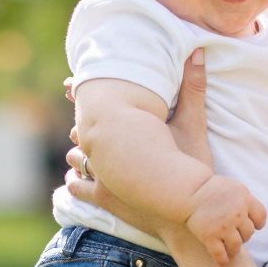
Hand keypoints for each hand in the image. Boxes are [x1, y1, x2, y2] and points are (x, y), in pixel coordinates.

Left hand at [62, 50, 216, 230]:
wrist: (190, 214)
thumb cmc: (192, 169)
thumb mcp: (194, 126)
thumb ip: (193, 88)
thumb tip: (198, 52)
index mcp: (121, 131)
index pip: (91, 107)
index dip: (78, 94)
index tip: (68, 86)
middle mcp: (104, 152)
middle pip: (80, 132)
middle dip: (81, 125)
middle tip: (77, 117)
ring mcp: (100, 177)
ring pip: (76, 158)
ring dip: (79, 152)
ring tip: (80, 146)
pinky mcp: (101, 198)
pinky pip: (77, 186)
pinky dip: (76, 179)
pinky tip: (77, 176)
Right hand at [186, 175, 266, 264]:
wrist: (189, 190)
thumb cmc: (209, 187)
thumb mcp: (233, 187)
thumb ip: (244, 200)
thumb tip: (252, 214)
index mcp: (244, 199)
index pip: (260, 217)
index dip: (257, 223)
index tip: (253, 226)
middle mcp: (237, 214)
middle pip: (248, 232)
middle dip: (243, 235)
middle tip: (235, 235)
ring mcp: (224, 226)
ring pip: (237, 245)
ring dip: (234, 249)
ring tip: (230, 249)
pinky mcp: (209, 236)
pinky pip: (220, 254)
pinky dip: (222, 260)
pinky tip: (222, 261)